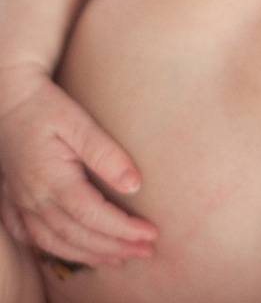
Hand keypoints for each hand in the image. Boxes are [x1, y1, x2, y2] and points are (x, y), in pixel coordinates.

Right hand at [0, 72, 157, 265]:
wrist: (9, 98)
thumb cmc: (46, 106)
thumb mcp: (79, 123)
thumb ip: (106, 154)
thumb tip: (134, 185)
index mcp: (52, 180)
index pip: (94, 217)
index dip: (124, 229)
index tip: (151, 234)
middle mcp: (34, 198)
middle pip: (78, 236)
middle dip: (114, 247)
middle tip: (146, 252)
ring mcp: (19, 201)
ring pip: (54, 241)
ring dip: (89, 255)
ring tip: (120, 258)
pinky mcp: (12, 199)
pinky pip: (28, 236)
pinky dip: (53, 248)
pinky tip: (72, 251)